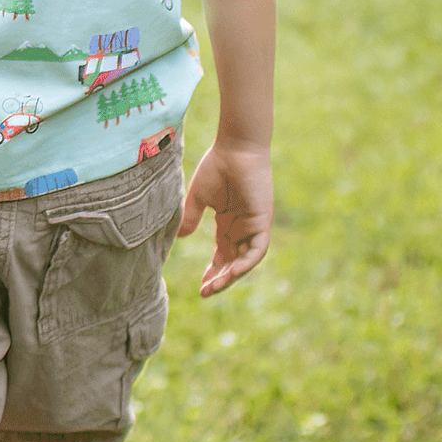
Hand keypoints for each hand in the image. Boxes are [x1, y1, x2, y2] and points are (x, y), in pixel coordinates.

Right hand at [177, 140, 271, 296]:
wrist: (236, 148)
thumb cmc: (217, 166)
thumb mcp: (198, 198)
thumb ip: (190, 218)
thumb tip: (179, 239)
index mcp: (228, 222)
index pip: (222, 254)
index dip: (213, 271)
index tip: (200, 286)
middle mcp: (242, 227)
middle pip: (233, 262)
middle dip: (220, 279)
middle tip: (205, 292)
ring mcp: (254, 225)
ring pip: (245, 260)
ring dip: (232, 276)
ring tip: (215, 287)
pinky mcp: (262, 221)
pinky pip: (257, 250)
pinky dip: (246, 263)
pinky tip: (232, 273)